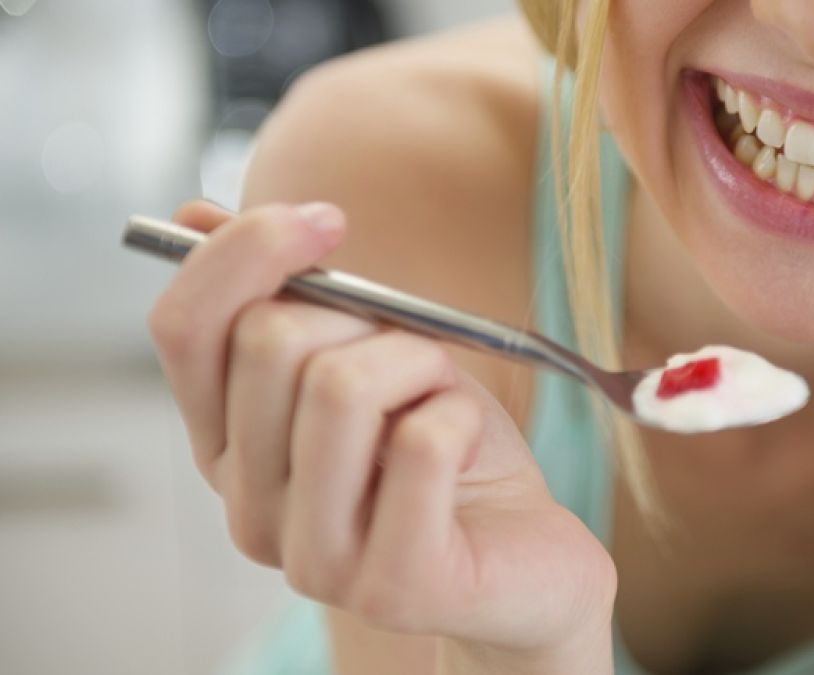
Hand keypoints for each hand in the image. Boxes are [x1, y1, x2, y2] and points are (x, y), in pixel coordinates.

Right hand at [148, 200, 616, 671]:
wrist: (528, 553)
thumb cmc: (447, 451)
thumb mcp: (370, 356)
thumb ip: (289, 300)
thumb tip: (193, 214)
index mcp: (229, 447)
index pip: (182, 328)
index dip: (243, 251)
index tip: (327, 219)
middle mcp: (249, 511)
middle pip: (268, 342)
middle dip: (364, 316)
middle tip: (414, 354)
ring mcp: (313, 559)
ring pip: (340, 387)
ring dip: (419, 363)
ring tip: (441, 403)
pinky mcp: (391, 585)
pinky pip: (420, 441)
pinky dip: (463, 416)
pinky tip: (468, 451)